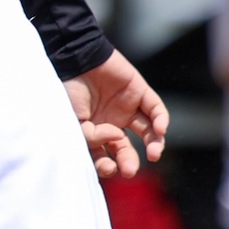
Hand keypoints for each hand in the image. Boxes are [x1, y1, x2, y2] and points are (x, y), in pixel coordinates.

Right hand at [64, 50, 167, 178]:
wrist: (77, 59)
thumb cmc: (69, 90)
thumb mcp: (73, 120)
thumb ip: (92, 135)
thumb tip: (117, 138)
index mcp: (93, 132)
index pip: (104, 156)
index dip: (107, 165)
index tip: (108, 168)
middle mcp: (112, 123)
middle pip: (126, 149)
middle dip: (129, 161)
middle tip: (130, 170)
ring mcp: (127, 108)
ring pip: (147, 132)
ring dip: (153, 145)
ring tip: (154, 154)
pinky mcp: (140, 92)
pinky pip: (155, 109)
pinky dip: (160, 121)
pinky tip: (159, 131)